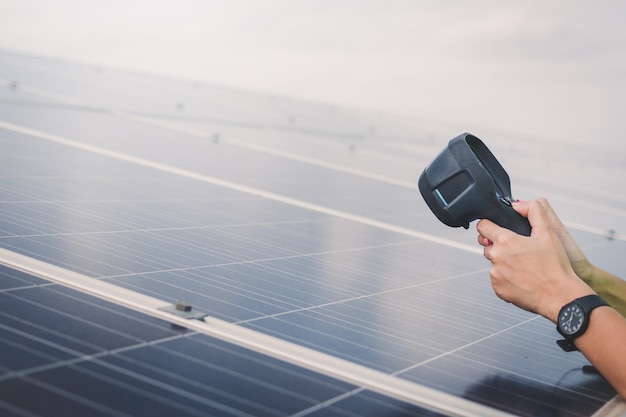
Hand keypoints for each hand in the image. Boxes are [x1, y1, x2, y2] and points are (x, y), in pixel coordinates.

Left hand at [476, 199, 593, 321]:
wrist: (560, 296)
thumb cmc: (556, 267)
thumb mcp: (548, 233)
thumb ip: (533, 212)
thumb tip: (518, 204)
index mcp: (505, 241)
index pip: (483, 226)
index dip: (490, 224)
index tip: (496, 227)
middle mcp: (496, 257)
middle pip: (488, 244)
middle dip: (500, 244)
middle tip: (519, 249)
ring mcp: (495, 275)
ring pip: (493, 262)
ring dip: (504, 261)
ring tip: (524, 265)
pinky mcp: (498, 289)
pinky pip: (497, 278)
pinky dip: (506, 277)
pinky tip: (522, 277)